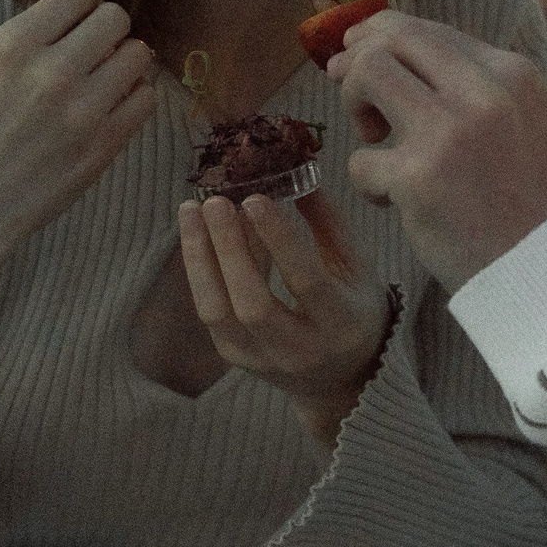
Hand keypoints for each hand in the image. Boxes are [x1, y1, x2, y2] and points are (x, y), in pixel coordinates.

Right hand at [0, 0, 157, 291]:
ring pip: (138, 54)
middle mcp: (48, 71)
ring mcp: (80, 110)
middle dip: (109, 31)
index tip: (79, 25)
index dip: (84, 7)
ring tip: (106, 82)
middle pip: (115, 17)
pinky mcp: (102, 146)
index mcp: (9, 46)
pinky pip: (146, 98)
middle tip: (96, 54)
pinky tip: (112, 110)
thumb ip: (29, 45)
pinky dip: (135, 98)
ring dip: (126, 63)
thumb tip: (81, 21)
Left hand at [178, 189, 388, 442]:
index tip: (256, 198)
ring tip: (192, 211)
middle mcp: (300, 350)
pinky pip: (210, 312)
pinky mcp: (234, 358)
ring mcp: (261, 360)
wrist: (341, 378)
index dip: (279, 239)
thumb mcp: (355, 267)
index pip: (306, 282)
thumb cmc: (352, 310)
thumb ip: (327, 222)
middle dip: (230, 249)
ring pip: (218, 312)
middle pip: (254, 303)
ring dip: (200, 258)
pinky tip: (199, 234)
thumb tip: (296, 169)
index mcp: (340, 324)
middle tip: (215, 201)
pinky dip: (201, 270)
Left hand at [328, 10, 546, 290]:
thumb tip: (412, 56)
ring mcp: (447, 132)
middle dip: (358, 59)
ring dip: (355, 106)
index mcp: (513, 73)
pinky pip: (360, 159)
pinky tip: (391, 201)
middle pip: (392, 39)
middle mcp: (482, 91)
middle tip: (346, 84)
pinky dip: (367, 181)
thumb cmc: (540, 204)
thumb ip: (485, 87)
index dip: (386, 36)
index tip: (362, 51)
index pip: (431, 31)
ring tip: (376, 144)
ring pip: (366, 74)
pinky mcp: (417, 178)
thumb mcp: (534, 124)